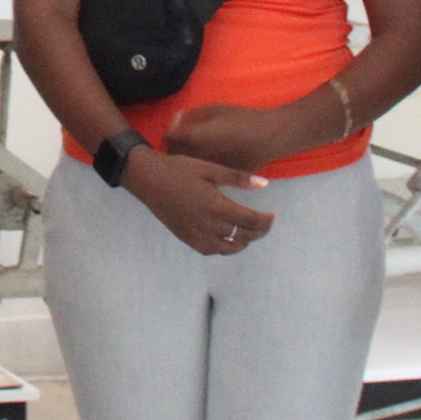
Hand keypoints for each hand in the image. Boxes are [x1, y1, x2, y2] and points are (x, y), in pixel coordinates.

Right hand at [124, 145, 273, 257]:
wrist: (147, 178)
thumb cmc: (179, 169)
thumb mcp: (210, 168)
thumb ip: (238, 178)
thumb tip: (265, 184)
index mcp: (216, 206)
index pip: (250, 221)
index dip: (265, 221)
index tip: (272, 215)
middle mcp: (208, 225)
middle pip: (243, 236)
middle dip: (259, 231)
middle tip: (265, 223)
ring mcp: (196, 235)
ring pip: (229, 248)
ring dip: (244, 241)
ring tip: (250, 231)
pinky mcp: (186, 238)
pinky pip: (211, 250)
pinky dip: (225, 248)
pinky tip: (228, 239)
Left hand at [168, 97, 336, 173]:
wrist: (270, 137)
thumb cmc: (243, 119)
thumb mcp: (216, 110)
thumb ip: (192, 116)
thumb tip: (176, 119)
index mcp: (195, 137)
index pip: (168, 139)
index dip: (168, 135)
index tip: (173, 132)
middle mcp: (198, 157)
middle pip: (173, 156)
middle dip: (173, 150)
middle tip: (179, 143)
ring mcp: (209, 171)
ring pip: (186, 169)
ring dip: (184, 162)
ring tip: (191, 153)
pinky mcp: (219, 180)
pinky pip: (201, 176)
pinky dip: (198, 171)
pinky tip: (203, 164)